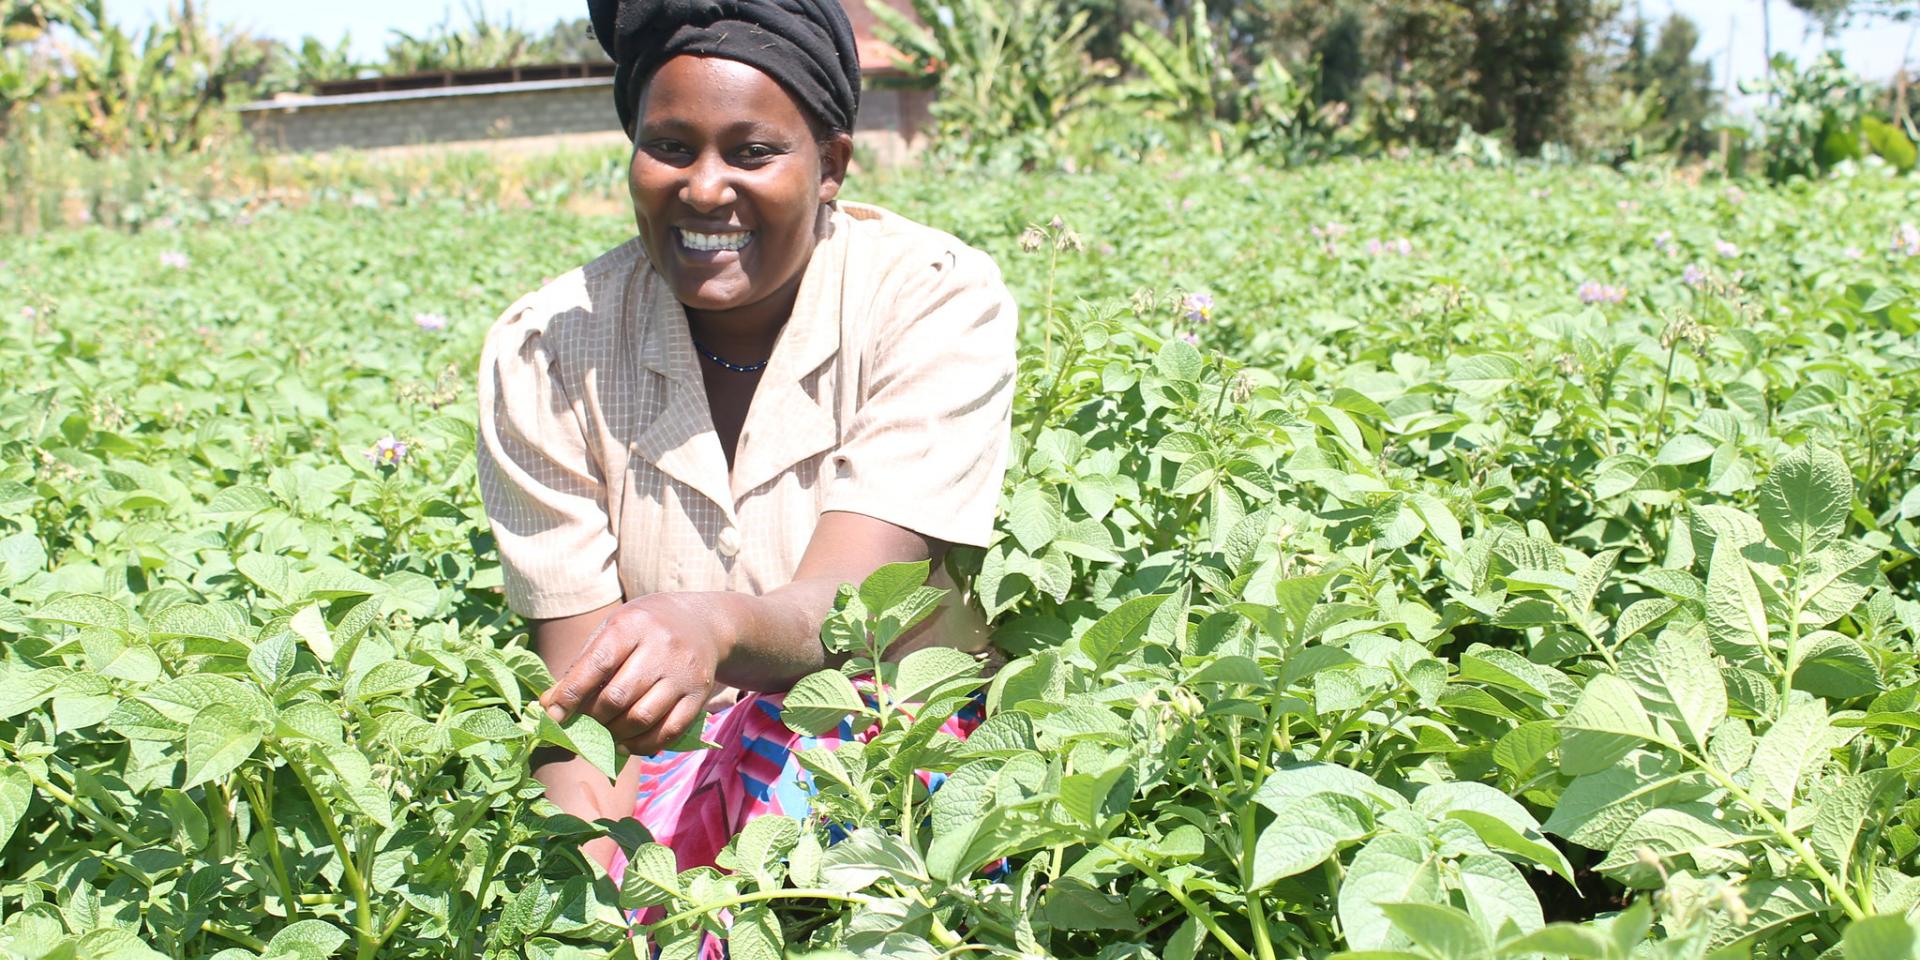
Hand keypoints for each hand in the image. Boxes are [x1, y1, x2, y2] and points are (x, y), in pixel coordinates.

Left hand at [540, 594, 727, 755]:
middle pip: (618, 697)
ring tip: (606, 734)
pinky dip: (643, 745)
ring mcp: (683, 672)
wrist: (704, 623)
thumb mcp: (613, 630)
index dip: (571, 694)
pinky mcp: (699, 694)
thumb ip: (582, 665)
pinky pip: (669, 731)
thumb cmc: (644, 629)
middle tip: (583, 724)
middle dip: (593, 718)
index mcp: (632, 625)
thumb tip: (548, 705)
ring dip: (616, 734)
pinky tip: (628, 743)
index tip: (552, 715)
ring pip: (642, 718)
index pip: (596, 664)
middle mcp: (661, 646)